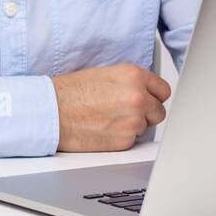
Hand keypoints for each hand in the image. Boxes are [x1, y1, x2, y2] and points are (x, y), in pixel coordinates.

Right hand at [51, 63, 171, 151]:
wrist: (51, 111)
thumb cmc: (70, 92)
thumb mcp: (105, 73)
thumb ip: (130, 82)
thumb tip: (145, 91)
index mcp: (133, 76)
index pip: (163, 90)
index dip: (154, 96)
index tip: (148, 100)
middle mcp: (137, 97)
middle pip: (159, 112)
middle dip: (146, 114)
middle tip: (126, 112)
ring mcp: (133, 121)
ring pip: (145, 128)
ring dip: (132, 126)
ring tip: (108, 119)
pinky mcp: (124, 141)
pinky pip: (132, 141)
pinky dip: (121, 138)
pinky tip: (104, 129)